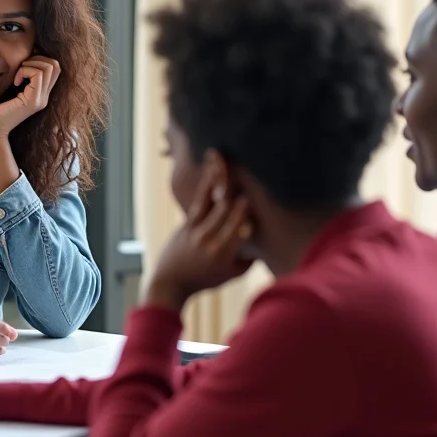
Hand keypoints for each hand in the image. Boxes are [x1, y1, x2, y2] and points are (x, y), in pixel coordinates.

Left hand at [0, 56, 59, 139]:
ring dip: (30, 64)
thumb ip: (14, 77)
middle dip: (36, 59)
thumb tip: (13, 58)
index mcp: (38, 94)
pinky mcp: (32, 101)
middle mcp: (43, 97)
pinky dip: (24, 71)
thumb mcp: (5, 90)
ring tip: (17, 76)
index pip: (53, 68)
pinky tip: (15, 82)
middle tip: (20, 69)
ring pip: (49, 67)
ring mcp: (40, 99)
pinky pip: (37, 74)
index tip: (20, 69)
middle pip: (55, 65)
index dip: (38, 60)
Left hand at [140, 165, 253, 311]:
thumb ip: (249, 257)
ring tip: (223, 155)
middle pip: (226, 210)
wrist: (171, 281)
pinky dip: (207, 182)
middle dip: (236, 189)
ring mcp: (195, 229)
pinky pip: (200, 199)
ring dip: (218, 177)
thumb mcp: (233, 274)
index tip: (257, 195)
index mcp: (223, 253)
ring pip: (211, 200)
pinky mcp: (186, 222)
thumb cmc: (206, 278)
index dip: (247, 211)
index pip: (239, 227)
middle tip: (246, 166)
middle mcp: (208, 239)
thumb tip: (264, 237)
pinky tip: (212, 165)